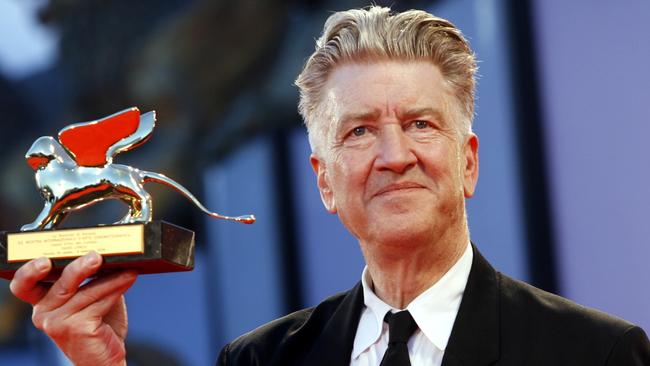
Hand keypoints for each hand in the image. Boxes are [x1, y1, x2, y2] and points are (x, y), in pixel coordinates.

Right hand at [9, 252, 136, 365]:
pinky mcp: (76, 329)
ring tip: (128, 268)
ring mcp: (58, 323)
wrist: (104, 359)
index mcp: (42, 302)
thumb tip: (108, 254)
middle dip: (80, 268)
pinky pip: (100, 301)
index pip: (24, 285)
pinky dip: (117, 287)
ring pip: (87, 291)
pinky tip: (129, 278)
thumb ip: (91, 278)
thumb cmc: (97, 326)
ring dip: (112, 278)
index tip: (44, 261)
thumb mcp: (90, 298)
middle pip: (61, 284)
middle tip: (96, 257)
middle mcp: (44, 313)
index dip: (29, 272)